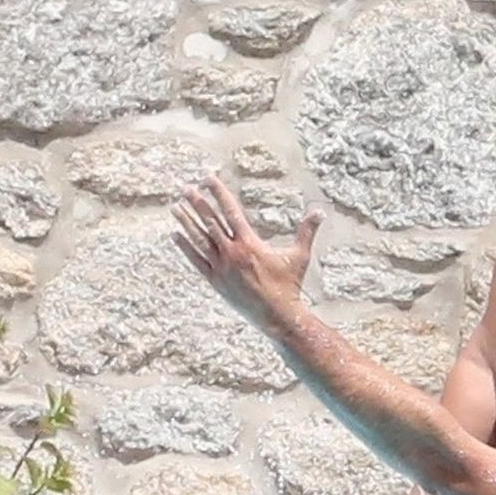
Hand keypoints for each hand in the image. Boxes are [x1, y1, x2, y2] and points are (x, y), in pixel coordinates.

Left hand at [171, 175, 321, 336]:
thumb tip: (320, 212)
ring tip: (175, 207)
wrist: (277, 315)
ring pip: (199, 240)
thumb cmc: (290, 285)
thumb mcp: (300, 256)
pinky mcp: (216, 282)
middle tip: (186, 188)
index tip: (209, 179)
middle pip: (210, 222)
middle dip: (198, 204)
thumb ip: (307, 231)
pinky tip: (175, 235)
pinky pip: (196, 261)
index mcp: (250, 243)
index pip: (231, 211)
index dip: (219, 193)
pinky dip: (186, 247)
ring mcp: (221, 268)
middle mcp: (232, 253)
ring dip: (186, 222)